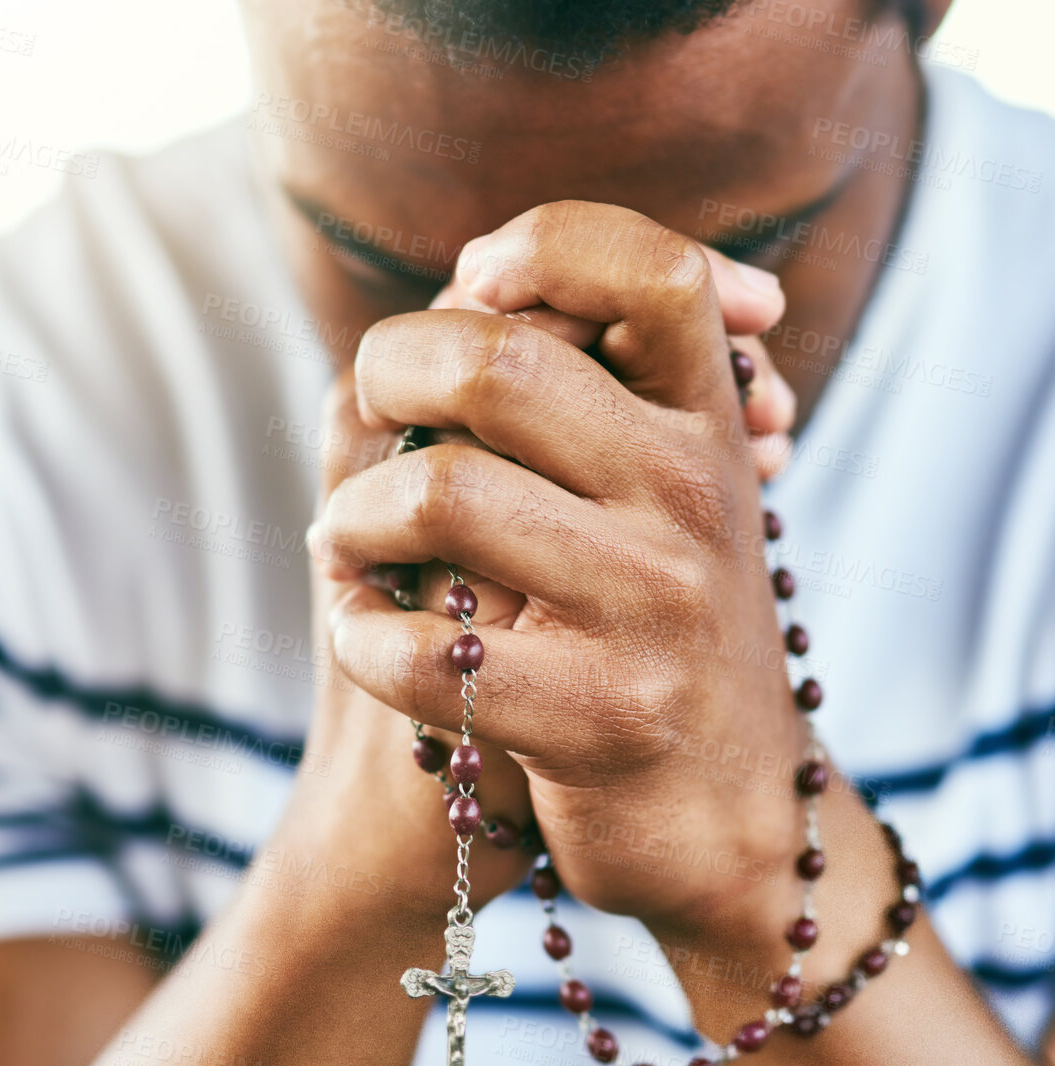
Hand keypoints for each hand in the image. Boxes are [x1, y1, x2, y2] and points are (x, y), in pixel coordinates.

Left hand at [309, 201, 811, 960]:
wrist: (721, 820)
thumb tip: (476, 277)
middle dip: (388, 372)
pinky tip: (367, 636)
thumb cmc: (652, 635)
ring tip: (345, 546)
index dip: (543, 245)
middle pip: (499, 361)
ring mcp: (651, 611)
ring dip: (350, 521)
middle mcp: (694, 504)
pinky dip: (360, 637)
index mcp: (709, 433)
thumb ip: (593, 397)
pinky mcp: (597, 721)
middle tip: (369, 414)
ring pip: (440, 495)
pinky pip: (423, 649)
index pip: (654, 269)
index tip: (473, 286)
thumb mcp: (663, 503)